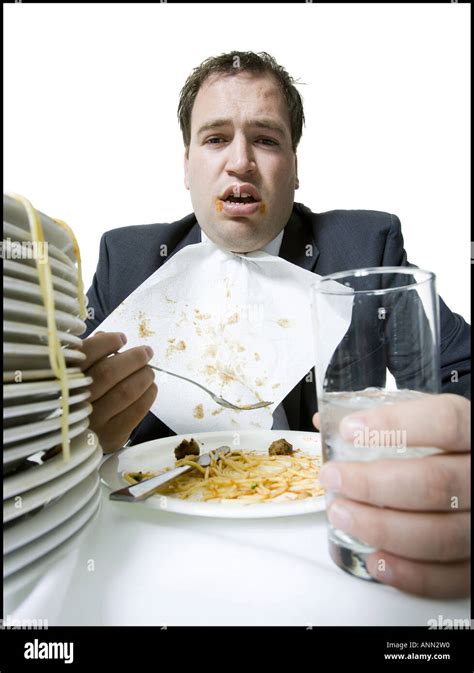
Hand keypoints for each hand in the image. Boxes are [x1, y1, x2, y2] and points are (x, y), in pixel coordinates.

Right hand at [80, 332, 157, 452]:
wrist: (77, 441)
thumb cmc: (80, 400)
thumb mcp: (77, 377)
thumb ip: (89, 356)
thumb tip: (105, 336)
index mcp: (63, 380)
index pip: (85, 354)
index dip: (107, 342)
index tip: (122, 338)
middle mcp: (75, 401)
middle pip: (108, 372)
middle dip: (133, 358)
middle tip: (146, 352)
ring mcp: (93, 421)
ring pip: (125, 391)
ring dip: (144, 376)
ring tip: (149, 371)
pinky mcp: (111, 435)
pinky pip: (137, 410)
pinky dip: (148, 395)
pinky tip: (150, 388)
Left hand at [313, 393, 470, 597]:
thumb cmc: (450, 450)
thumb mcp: (429, 422)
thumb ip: (386, 419)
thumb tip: (326, 422)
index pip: (446, 422)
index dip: (396, 424)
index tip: (350, 429)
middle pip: (435, 483)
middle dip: (372, 483)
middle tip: (333, 477)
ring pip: (440, 535)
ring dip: (381, 527)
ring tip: (342, 514)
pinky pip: (452, 578)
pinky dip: (410, 574)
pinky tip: (376, 559)